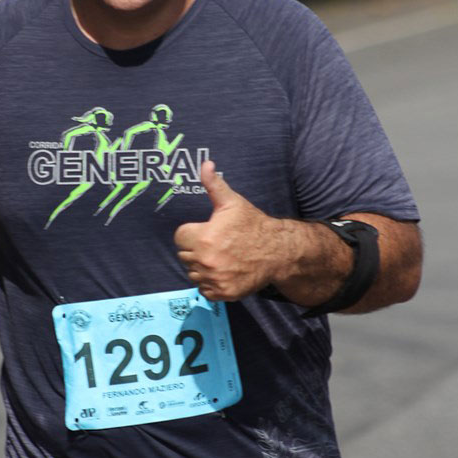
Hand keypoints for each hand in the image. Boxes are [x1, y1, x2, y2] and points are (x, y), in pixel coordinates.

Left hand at [174, 161, 285, 300]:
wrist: (277, 251)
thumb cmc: (252, 224)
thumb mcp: (232, 202)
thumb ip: (214, 185)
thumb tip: (205, 164)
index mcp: (203, 238)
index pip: (179, 237)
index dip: (191, 232)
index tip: (205, 231)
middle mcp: (206, 261)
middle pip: (184, 256)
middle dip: (195, 249)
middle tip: (215, 244)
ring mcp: (214, 279)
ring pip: (192, 274)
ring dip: (201, 267)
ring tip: (219, 257)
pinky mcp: (223, 293)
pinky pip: (204, 290)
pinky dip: (210, 283)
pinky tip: (222, 271)